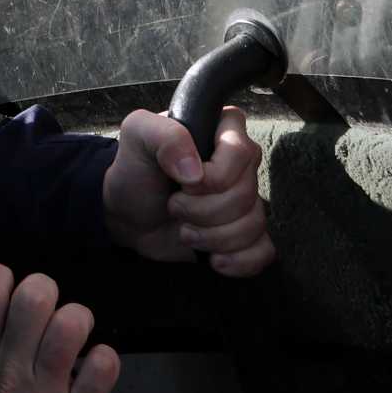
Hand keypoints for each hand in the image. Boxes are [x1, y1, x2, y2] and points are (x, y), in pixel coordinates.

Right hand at [0, 265, 118, 392]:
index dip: (1, 280)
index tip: (6, 297)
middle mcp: (12, 369)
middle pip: (36, 296)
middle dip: (44, 294)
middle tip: (45, 318)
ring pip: (74, 324)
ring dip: (76, 323)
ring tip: (74, 342)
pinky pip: (104, 368)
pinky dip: (104, 362)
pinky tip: (95, 374)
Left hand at [102, 106, 273, 275]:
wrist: (127, 214)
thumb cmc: (136, 170)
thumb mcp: (137, 136)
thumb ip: (164, 135)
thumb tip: (195, 170)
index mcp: (224, 131)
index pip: (241, 153)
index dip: (213, 177)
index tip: (183, 182)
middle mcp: (242, 165)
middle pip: (246, 196)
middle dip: (202, 211)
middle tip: (175, 206)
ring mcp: (246, 201)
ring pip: (253, 225)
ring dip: (211, 238)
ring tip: (184, 230)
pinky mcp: (245, 234)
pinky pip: (264, 251)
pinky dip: (238, 261)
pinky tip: (213, 259)